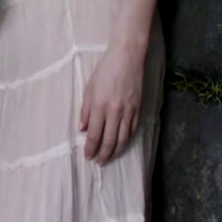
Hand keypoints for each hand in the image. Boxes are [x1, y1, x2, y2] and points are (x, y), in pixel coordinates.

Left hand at [79, 45, 145, 163]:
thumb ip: (85, 110)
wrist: (128, 58)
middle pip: (109, 140)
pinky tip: (122, 145)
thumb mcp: (89, 88)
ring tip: (109, 158)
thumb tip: (82, 129)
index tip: (87, 157)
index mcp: (100, 106)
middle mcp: (115, 112)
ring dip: (116, 150)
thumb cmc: (105, 71)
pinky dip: (127, 140)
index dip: (91, 148)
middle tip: (98, 162)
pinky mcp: (139, 109)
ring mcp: (129, 111)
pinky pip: (133, 130)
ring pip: (123, 138)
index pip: (94, 134)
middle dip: (103, 154)